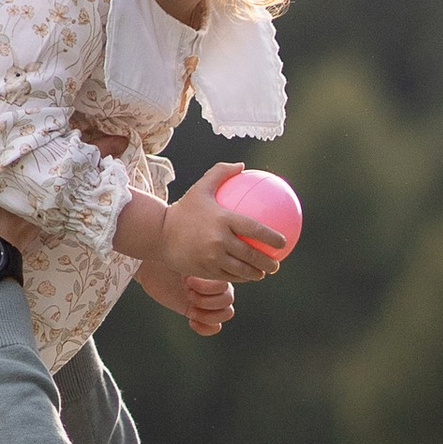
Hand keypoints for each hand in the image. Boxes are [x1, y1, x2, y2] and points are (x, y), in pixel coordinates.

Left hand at [139, 255, 235, 336]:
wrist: (152, 269)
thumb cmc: (164, 260)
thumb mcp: (177, 259)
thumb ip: (192, 261)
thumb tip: (197, 270)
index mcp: (215, 271)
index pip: (226, 286)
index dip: (208, 288)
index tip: (186, 280)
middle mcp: (216, 286)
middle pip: (228, 300)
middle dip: (206, 300)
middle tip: (187, 292)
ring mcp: (209, 300)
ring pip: (226, 313)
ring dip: (208, 315)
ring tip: (191, 310)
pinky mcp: (200, 313)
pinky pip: (216, 326)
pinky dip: (206, 328)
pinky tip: (191, 322)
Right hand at [152, 162, 285, 289]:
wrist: (159, 234)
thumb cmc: (183, 210)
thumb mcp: (200, 188)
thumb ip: (220, 174)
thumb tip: (242, 165)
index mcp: (223, 219)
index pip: (255, 229)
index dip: (272, 237)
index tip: (283, 242)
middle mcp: (219, 239)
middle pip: (252, 254)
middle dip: (268, 262)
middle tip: (276, 262)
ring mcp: (213, 257)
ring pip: (242, 270)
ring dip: (257, 274)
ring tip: (264, 272)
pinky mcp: (206, 271)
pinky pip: (229, 277)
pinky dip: (240, 278)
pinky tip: (246, 277)